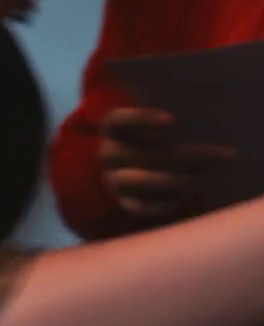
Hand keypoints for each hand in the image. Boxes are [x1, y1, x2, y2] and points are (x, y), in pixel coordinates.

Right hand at [98, 106, 235, 220]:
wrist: (142, 172)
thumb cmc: (160, 144)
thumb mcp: (164, 135)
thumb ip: (181, 138)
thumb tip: (217, 148)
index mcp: (113, 129)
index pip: (118, 120)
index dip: (142, 119)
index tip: (174, 121)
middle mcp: (108, 153)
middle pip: (136, 154)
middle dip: (176, 157)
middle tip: (211, 161)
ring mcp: (112, 178)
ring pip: (131, 180)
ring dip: (165, 181)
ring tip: (194, 183)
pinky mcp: (123, 201)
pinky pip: (137, 206)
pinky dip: (158, 205)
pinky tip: (180, 200)